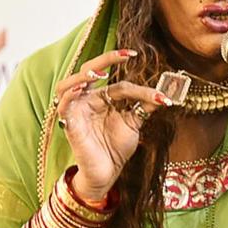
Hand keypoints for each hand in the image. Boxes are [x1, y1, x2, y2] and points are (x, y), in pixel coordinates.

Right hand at [54, 49, 171, 199]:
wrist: (109, 172)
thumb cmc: (117, 147)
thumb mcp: (134, 123)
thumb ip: (145, 107)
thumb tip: (165, 94)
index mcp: (103, 98)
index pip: (120, 84)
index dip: (140, 88)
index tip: (161, 94)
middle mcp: (88, 100)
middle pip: (89, 70)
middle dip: (106, 59)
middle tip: (126, 55)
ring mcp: (76, 110)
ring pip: (68, 83)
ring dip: (81, 75)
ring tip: (98, 73)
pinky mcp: (69, 124)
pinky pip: (63, 105)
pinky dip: (69, 94)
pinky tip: (80, 89)